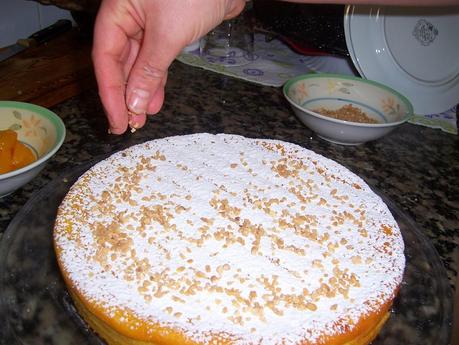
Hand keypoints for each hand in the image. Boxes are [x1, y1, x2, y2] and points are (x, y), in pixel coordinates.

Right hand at [92, 0, 245, 133]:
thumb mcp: (168, 34)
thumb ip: (149, 70)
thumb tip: (134, 103)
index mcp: (118, 11)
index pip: (104, 57)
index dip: (110, 93)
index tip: (117, 121)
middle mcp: (129, 17)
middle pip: (119, 62)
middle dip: (126, 95)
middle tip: (130, 124)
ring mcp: (149, 23)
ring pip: (139, 62)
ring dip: (141, 90)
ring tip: (143, 117)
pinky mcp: (169, 29)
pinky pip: (157, 58)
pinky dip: (156, 78)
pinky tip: (156, 99)